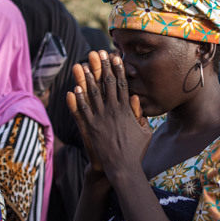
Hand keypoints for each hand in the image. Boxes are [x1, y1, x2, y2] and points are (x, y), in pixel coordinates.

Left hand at [67, 51, 151, 178]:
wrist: (123, 168)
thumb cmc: (136, 152)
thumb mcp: (145, 131)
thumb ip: (141, 114)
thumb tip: (137, 97)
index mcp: (127, 110)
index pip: (122, 84)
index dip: (118, 69)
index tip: (116, 57)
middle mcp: (114, 111)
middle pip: (107, 84)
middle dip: (102, 66)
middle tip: (98, 53)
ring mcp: (101, 119)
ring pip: (93, 94)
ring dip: (88, 78)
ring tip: (83, 65)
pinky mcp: (91, 128)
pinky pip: (83, 110)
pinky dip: (78, 99)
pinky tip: (74, 89)